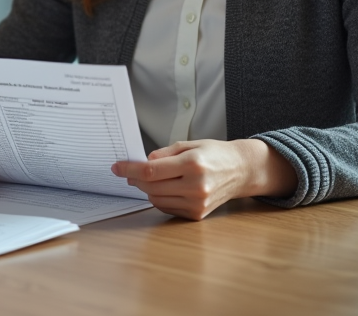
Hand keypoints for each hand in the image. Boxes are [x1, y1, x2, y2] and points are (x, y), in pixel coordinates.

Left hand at [112, 138, 295, 220]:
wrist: (241, 171)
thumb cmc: (215, 154)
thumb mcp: (189, 144)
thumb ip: (164, 153)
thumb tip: (143, 163)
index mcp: (193, 164)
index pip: (151, 171)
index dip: (130, 169)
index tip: (117, 167)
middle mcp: (196, 186)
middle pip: (151, 187)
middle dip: (134, 179)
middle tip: (127, 172)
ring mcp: (197, 203)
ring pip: (156, 199)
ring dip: (146, 189)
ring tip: (147, 179)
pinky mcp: (197, 214)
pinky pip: (167, 208)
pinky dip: (158, 198)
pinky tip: (161, 188)